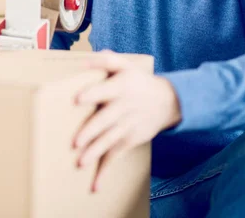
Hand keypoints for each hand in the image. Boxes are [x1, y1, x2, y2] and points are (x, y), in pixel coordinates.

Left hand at [72, 50, 181, 192]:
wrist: (168, 101)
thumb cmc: (138, 81)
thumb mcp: (126, 66)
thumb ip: (106, 60)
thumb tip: (84, 60)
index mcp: (121, 87)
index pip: (105, 90)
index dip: (92, 94)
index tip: (77, 99)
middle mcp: (125, 108)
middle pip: (106, 120)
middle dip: (91, 131)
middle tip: (76, 141)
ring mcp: (128, 126)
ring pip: (110, 140)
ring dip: (96, 152)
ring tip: (81, 162)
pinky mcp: (130, 140)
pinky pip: (116, 156)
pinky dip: (106, 170)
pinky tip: (95, 185)